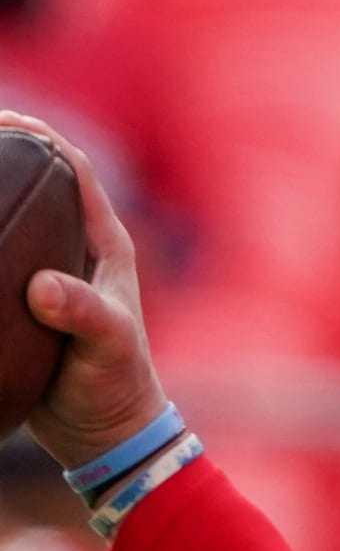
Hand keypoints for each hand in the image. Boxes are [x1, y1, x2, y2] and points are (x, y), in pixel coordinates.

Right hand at [0, 110, 168, 469]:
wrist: (107, 431)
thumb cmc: (117, 384)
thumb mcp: (108, 346)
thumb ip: (83, 314)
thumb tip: (41, 287)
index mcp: (105, 243)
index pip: (76, 170)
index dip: (42, 137)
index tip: (3, 119)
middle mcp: (78, 250)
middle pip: (40, 187)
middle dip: (4, 157)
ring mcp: (51, 276)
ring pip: (13, 221)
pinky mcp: (27, 304)